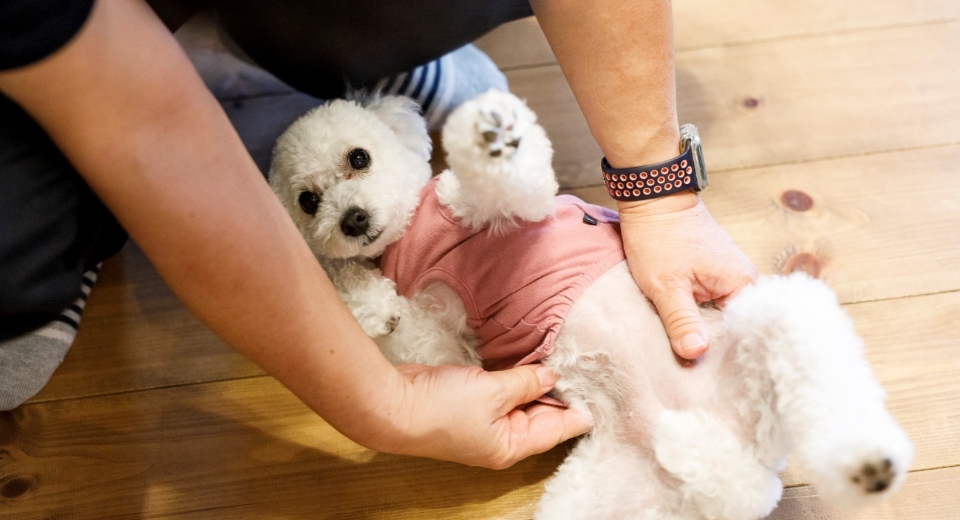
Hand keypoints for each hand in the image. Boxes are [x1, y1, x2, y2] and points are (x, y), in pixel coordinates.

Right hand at [378, 363, 593, 468]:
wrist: (393, 404)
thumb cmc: (441, 408)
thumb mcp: (493, 391)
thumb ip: (526, 381)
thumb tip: (551, 375)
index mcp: (512, 446)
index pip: (558, 428)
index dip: (581, 410)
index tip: (605, 391)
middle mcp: (502, 439)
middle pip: (543, 416)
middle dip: (562, 392)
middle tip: (587, 365)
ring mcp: (485, 423)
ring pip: (523, 401)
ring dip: (537, 382)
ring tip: (563, 359)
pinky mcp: (471, 404)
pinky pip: (503, 392)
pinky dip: (515, 378)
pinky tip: (528, 361)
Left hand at [618, 191, 756, 358]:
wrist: (652, 198)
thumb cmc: (659, 238)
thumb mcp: (666, 286)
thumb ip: (683, 321)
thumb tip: (697, 354)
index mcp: (742, 283)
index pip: (742, 332)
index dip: (722, 353)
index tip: (704, 373)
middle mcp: (742, 280)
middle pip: (731, 325)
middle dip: (710, 343)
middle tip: (690, 368)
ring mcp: (728, 275)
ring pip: (716, 315)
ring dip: (699, 328)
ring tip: (684, 351)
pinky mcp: (712, 272)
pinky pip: (708, 302)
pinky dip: (694, 313)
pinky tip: (680, 328)